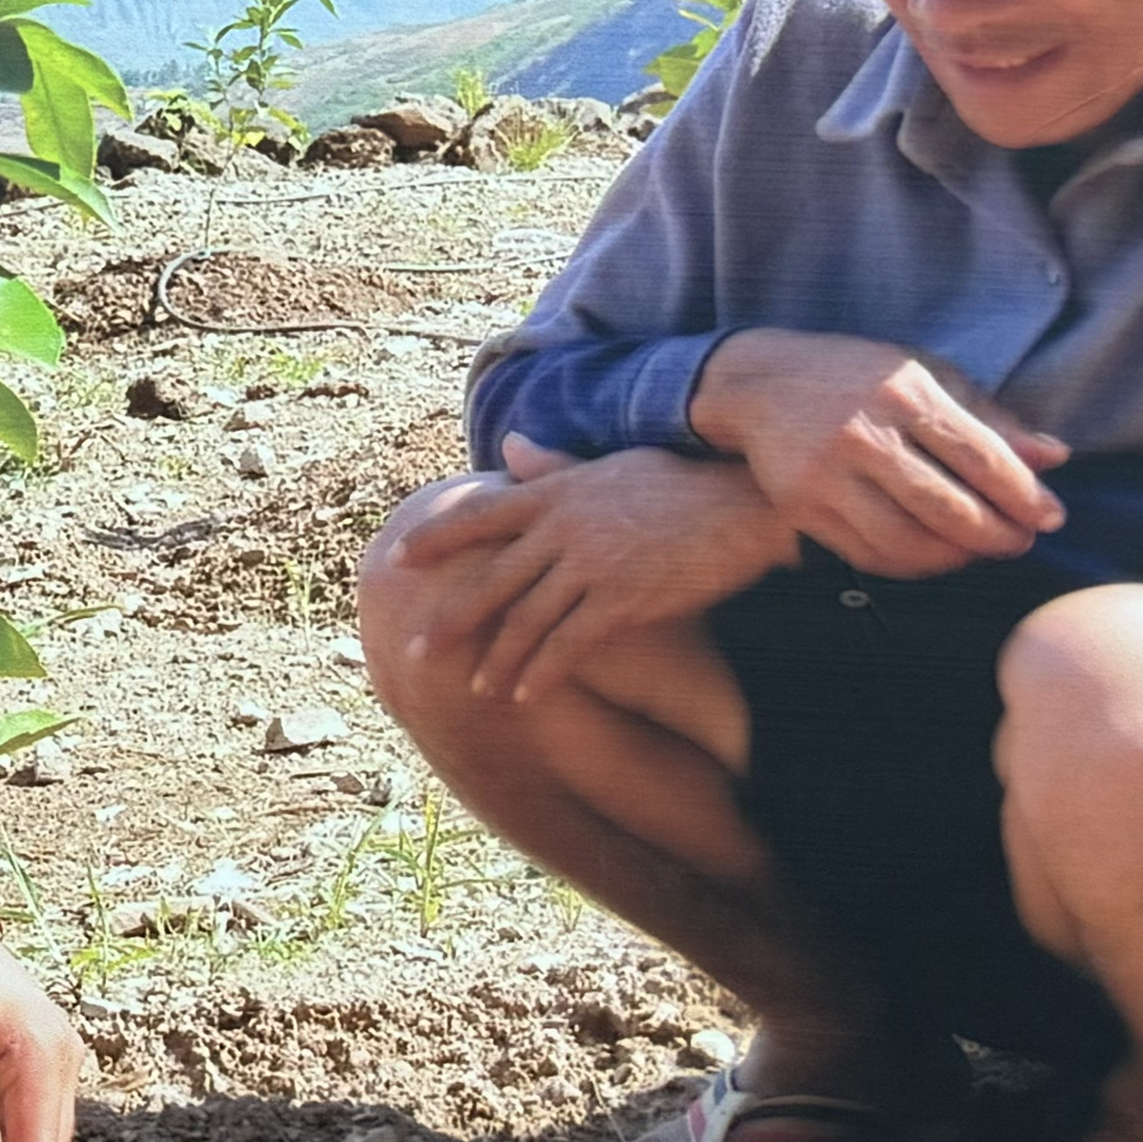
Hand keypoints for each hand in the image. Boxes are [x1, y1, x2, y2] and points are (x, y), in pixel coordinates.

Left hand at [365, 442, 795, 706]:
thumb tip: (513, 447)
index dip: (435, 538)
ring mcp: (591, 563)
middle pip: (491, 578)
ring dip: (498, 659)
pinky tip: (525, 694)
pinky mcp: (623, 598)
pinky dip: (542, 672)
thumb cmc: (681, 483)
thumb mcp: (611, 466)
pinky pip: (568, 644)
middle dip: (451, 619)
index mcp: (556, 491)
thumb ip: (556, 466)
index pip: (479, 514)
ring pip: (526, 620)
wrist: (744, 503)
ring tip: (477, 687)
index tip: (398, 558)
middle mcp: (563, 526)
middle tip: (417, 648)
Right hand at [691, 329, 1067, 574]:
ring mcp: (827, 476)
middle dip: (998, 535)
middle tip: (1020, 542)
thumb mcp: (926, 376)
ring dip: (956, 557)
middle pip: (948, 507)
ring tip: (979, 551)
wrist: (762, 384)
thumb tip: (1053, 459)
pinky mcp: (801, 507)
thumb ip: (989, 419)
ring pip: (907, 541)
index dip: (1024, 495)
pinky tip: (934, 555)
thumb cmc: (859, 376)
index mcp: (904, 393)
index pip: (980, 457)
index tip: (1051, 517)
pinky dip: (911, 565)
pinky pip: (868, 554)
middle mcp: (864, 435)